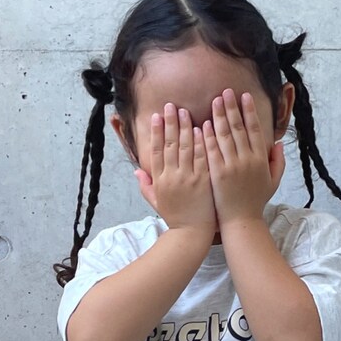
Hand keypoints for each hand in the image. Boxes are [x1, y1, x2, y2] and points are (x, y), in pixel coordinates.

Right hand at [134, 102, 216, 234]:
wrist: (191, 234)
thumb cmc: (175, 218)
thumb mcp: (156, 202)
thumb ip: (146, 186)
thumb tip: (136, 172)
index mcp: (159, 180)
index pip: (155, 151)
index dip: (155, 132)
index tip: (156, 116)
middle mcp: (172, 176)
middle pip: (169, 144)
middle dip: (170, 123)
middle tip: (171, 106)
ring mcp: (188, 178)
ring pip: (185, 147)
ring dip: (185, 127)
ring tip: (185, 111)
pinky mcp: (203, 181)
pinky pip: (202, 157)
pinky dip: (201, 141)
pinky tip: (202, 127)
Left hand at [202, 88, 284, 227]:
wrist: (241, 221)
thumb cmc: (256, 201)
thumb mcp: (273, 182)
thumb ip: (278, 162)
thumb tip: (279, 143)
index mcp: (261, 159)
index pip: (255, 129)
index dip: (249, 111)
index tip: (244, 96)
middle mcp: (247, 160)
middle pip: (238, 128)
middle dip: (232, 107)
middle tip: (225, 91)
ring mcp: (231, 166)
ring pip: (224, 135)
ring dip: (219, 116)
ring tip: (215, 100)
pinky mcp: (217, 173)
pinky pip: (212, 150)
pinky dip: (208, 136)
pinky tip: (204, 123)